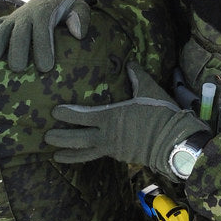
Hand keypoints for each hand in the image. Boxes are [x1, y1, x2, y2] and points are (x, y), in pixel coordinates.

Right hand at [0, 0, 94, 71]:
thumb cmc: (71, 7)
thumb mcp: (81, 7)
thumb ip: (81, 17)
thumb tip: (77, 33)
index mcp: (46, 12)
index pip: (43, 29)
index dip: (43, 47)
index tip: (46, 67)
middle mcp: (28, 14)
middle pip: (20, 32)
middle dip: (17, 49)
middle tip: (17, 69)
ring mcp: (16, 17)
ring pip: (3, 28)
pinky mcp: (8, 20)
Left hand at [45, 61, 209, 177]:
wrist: (174, 142)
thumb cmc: (161, 114)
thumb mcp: (149, 90)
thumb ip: (137, 76)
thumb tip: (130, 64)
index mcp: (110, 117)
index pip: (81, 116)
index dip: (66, 114)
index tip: (54, 112)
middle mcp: (107, 136)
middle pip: (77, 139)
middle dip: (60, 139)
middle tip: (46, 137)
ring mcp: (113, 149)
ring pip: (85, 153)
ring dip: (69, 154)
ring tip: (56, 156)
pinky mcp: (121, 156)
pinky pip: (99, 155)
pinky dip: (88, 155)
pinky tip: (84, 154)